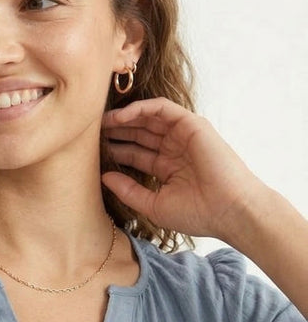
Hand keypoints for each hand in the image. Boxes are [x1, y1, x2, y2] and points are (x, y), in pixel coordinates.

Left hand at [101, 97, 263, 239]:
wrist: (230, 210)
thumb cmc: (197, 213)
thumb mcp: (153, 205)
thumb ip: (128, 191)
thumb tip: (104, 177)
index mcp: (168, 168)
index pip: (136, 154)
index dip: (115, 151)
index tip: (91, 153)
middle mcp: (175, 149)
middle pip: (139, 134)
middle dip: (116, 132)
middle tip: (91, 132)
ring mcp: (183, 135)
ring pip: (148, 119)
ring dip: (124, 118)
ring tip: (101, 122)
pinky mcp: (191, 124)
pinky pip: (161, 109)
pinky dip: (140, 109)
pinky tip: (120, 117)